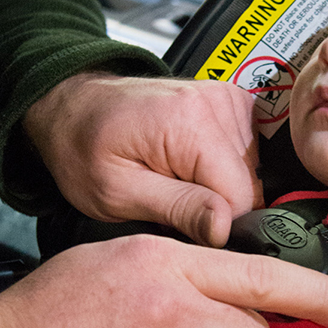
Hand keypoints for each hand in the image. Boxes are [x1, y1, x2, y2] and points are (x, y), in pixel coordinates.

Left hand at [23, 73, 262, 246]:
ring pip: (252, 172)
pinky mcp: (231, 103)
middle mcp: (216, 103)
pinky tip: (189, 165)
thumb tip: (225, 228)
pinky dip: (222, 168)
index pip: (241, 199)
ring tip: (174, 178)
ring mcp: (227, 99)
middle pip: (250, 185)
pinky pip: (248, 154)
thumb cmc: (84, 146)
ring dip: (218, 186)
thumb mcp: (118, 193)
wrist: (75, 109)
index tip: (180, 221)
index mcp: (190, 122)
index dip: (213, 223)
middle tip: (169, 197)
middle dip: (215, 204)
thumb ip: (178, 209)